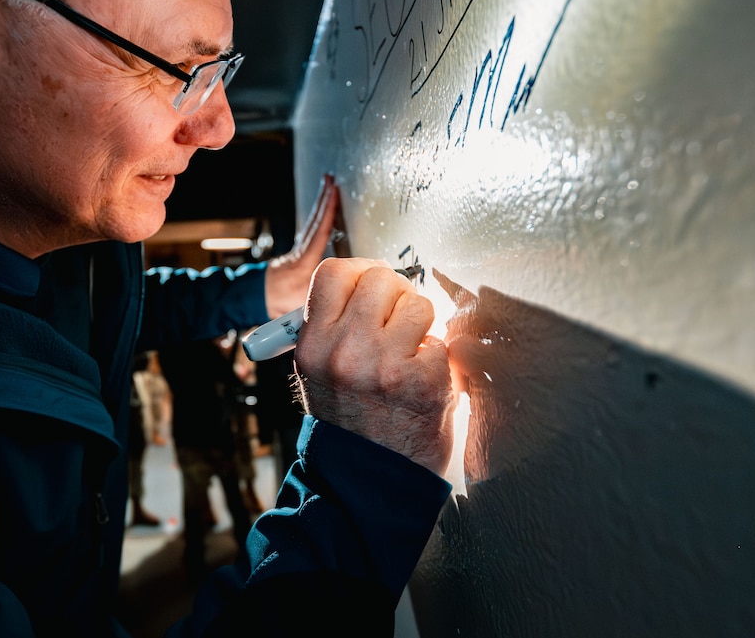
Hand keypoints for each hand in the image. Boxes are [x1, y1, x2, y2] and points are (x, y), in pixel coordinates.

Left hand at [263, 173, 338, 318]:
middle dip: (324, 200)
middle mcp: (300, 252)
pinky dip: (318, 218)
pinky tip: (323, 212)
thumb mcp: (303, 304)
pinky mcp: (298, 253)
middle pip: (315, 221)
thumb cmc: (279, 303)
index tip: (334, 194)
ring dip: (321, 206)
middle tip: (330, 181)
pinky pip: (311, 230)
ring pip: (312, 224)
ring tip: (328, 189)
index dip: (328, 212)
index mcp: (303, 262)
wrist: (259, 299)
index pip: (319, 232)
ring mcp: (298, 250)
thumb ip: (322, 295)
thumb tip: (341, 292)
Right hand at [293, 258, 453, 476]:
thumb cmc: (349, 424)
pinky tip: (423, 381)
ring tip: (411, 353)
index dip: (360, 270)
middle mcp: (344, 350)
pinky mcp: (423, 382)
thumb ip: (336, 325)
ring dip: (421, 325)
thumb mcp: (319, 371)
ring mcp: (384, 365)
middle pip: (380, 278)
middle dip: (396, 295)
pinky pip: (441, 343)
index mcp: (313, 344)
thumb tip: (370, 280)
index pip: (334, 272)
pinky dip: (438, 360)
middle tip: (398, 320)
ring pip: (417, 304)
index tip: (373, 286)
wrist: (368, 483)